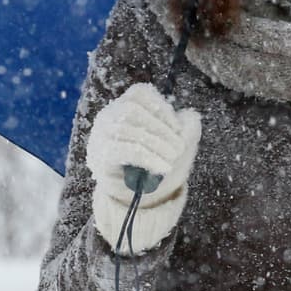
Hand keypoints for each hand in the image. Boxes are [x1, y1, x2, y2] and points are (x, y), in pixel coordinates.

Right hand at [85, 83, 200, 252]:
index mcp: (124, 106)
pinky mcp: (100, 158)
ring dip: (157, 144)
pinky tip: (163, 168)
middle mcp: (108, 117)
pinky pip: (122, 151)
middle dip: (161, 128)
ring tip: (173, 158)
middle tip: (180, 148)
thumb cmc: (152, 162)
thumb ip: (185, 128)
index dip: (161, 107)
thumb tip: (190, 117)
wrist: (131, 196)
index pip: (139, 94)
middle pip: (132, 110)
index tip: (178, 127)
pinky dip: (147, 158)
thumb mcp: (172, 143)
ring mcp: (101, 137)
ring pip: (127, 130)